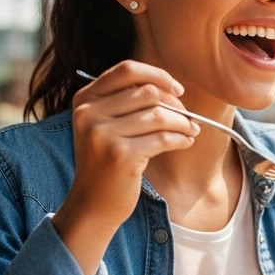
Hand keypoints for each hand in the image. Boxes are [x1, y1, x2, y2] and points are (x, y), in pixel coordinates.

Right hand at [52, 60, 199, 274]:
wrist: (92, 204)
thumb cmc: (105, 163)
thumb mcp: (103, 125)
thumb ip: (125, 101)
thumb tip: (172, 88)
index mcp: (84, 99)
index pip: (126, 70)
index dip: (157, 75)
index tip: (177, 89)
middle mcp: (89, 113)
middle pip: (147, 92)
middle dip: (175, 104)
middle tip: (187, 117)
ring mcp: (102, 134)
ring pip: (159, 114)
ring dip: (182, 122)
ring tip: (190, 131)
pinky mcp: (121, 155)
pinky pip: (163, 137)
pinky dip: (180, 138)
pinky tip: (185, 142)